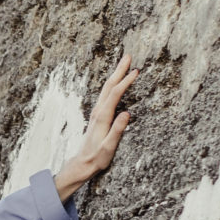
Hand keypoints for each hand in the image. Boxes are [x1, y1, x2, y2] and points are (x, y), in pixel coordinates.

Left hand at [53, 51, 138, 202]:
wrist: (83, 163)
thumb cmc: (97, 157)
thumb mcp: (109, 147)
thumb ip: (117, 130)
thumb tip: (126, 113)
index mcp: (102, 117)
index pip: (115, 94)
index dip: (125, 82)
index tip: (136, 71)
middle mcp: (98, 111)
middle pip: (109, 86)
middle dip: (119, 70)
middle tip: (128, 56)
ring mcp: (97, 112)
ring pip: (107, 88)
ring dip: (115, 74)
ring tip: (124, 64)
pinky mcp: (98, 115)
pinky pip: (106, 94)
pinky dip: (112, 84)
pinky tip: (116, 81)